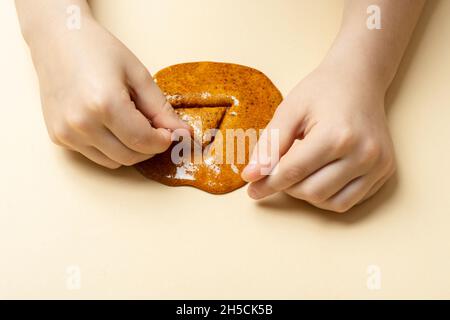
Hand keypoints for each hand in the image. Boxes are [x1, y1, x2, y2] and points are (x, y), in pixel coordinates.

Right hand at [28, 17, 188, 168]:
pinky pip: (94, 155)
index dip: (162, 141)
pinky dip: (109, 147)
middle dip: (149, 148)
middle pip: (129, 156)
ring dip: (130, 150)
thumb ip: (161, 108)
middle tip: (154, 129)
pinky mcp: (57, 136)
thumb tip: (183, 133)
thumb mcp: (138, 74)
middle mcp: (81, 123)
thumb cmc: (98, 50)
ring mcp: (66, 132)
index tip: (169, 133)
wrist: (55, 38)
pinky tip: (110, 124)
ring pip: (113, 162)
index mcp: (104, 104)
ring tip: (131, 123)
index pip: (143, 141)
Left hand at [242, 64, 395, 212]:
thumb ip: (270, 145)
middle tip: (279, 171)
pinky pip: (350, 201)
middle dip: (288, 187)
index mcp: (337, 135)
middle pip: (312, 191)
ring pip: (331, 203)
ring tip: (301, 172)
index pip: (293, 171)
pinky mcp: (385, 172)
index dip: (268, 184)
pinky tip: (320, 176)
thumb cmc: (321, 92)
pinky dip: (329, 196)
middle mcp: (363, 153)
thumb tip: (251, 175)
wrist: (359, 80)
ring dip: (308, 194)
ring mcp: (378, 165)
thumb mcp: (290, 111)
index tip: (252, 189)